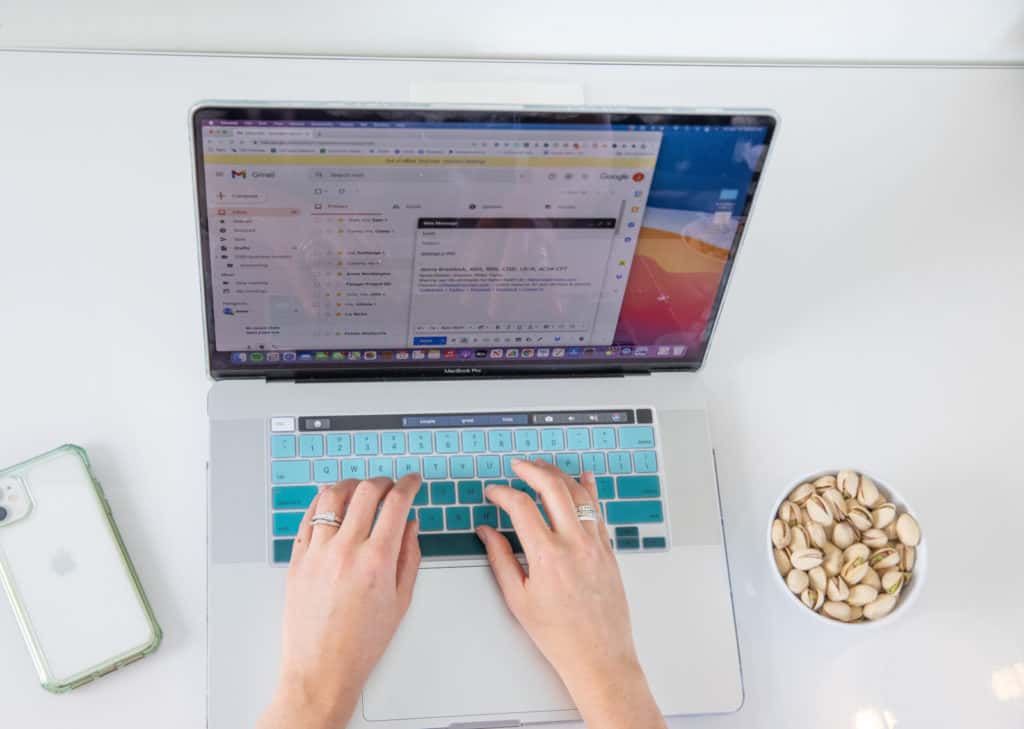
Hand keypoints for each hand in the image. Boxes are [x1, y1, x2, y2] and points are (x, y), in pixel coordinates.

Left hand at [258, 475, 421, 728]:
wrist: (321, 670)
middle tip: (390, 485)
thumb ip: (409, 556)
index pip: (396, 503)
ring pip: (332, 496)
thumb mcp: (401, 601)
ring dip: (351, 485)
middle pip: (365, 491)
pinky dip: (323, 502)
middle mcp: (346, 550)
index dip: (408, 484)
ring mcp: (317, 553)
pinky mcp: (297, 560)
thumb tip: (410, 524)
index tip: (413, 481)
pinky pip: (308, 518)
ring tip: (359, 490)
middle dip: (383, 481)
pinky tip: (332, 504)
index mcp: (377, 561)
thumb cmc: (363, 643)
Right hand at [477, 459, 666, 728]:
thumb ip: (500, 558)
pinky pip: (599, 510)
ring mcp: (596, 544)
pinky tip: (584, 478)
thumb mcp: (518, 599)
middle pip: (553, 487)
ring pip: (579, 493)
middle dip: (532, 470)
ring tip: (543, 469)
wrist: (598, 656)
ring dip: (558, 475)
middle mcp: (574, 543)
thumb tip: (486, 531)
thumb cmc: (557, 634)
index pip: (520, 506)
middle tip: (518, 467)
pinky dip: (590, 490)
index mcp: (547, 556)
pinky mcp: (609, 549)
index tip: (493, 492)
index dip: (502, 493)